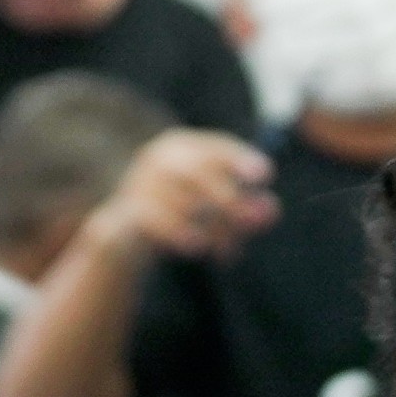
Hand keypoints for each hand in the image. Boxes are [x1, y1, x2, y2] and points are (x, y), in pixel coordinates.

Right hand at [93, 130, 280, 264]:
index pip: (214, 148)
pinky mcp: (128, 211)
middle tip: (255, 223)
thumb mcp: (215, 210)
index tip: (265, 175)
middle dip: (230, 198)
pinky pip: (157, 219)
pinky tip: (198, 247)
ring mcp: (139, 182)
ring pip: (183, 202)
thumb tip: (270, 210)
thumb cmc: (178, 214)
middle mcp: (158, 158)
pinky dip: (180, 231)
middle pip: (197, 172)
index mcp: (181, 146)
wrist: (125, 237)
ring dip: (212, 228)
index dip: (240, 160)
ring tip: (229, 251)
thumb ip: (244, 208)